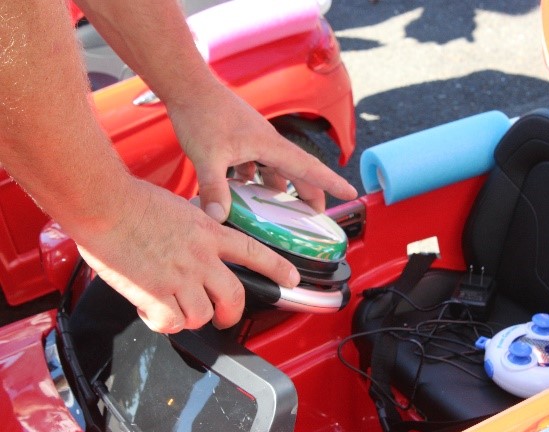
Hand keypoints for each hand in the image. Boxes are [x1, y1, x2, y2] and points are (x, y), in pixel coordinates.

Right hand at [76, 178, 299, 332]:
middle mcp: (201, 257)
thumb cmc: (133, 201)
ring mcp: (181, 277)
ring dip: (189, 317)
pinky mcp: (156, 293)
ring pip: (202, 316)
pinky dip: (162, 323)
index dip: (277, 268)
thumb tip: (196, 241)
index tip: (292, 280)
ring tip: (173, 308)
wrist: (105, 204)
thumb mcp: (180, 208)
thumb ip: (195, 229)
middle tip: (224, 318)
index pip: (253, 252)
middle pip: (235, 297)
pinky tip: (152, 311)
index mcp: (209, 233)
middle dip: (232, 314)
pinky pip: (171, 323)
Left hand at [165, 82, 357, 221]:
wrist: (188, 86)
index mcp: (270, 146)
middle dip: (309, 193)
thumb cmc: (202, 114)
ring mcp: (253, 139)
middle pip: (296, 171)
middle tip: (315, 215)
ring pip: (274, 168)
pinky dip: (255, 179)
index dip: (331, 182)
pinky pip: (255, 163)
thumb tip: (218, 218)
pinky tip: (243, 190)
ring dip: (279, 188)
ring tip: (279, 209)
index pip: (309, 167)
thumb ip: (214, 188)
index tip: (351, 192)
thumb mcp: (207, 156)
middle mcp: (267, 142)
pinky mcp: (239, 138)